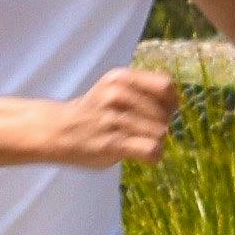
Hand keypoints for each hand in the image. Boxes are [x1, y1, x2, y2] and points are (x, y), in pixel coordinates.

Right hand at [39, 66, 176, 167]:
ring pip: (160, 133)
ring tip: (137, 142)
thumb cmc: (94, 111)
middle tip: (143, 132)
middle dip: (161, 126)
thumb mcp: (114, 88)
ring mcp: (114, 119)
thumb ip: (141, 90)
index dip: (171, 102)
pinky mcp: (112, 143)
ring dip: (154, 142)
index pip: (165, 86)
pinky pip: (151, 149)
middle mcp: (117, 94)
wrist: (59, 131)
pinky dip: (153, 156)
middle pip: (165, 114)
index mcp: (121, 78)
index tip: (163, 112)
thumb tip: (175, 105)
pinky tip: (143, 155)